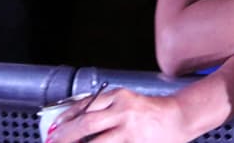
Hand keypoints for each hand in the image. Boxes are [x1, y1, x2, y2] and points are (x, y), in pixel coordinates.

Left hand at [47, 88, 188, 142]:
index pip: (85, 105)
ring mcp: (130, 130)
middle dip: (65, 135)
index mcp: (119, 96)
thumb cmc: (152, 112)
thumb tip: (75, 120)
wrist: (180, 118)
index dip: (66, 117)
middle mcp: (123, 110)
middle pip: (86, 123)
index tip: (54, 127)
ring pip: (96, 142)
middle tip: (53, 141)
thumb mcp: (127, 101)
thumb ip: (105, 108)